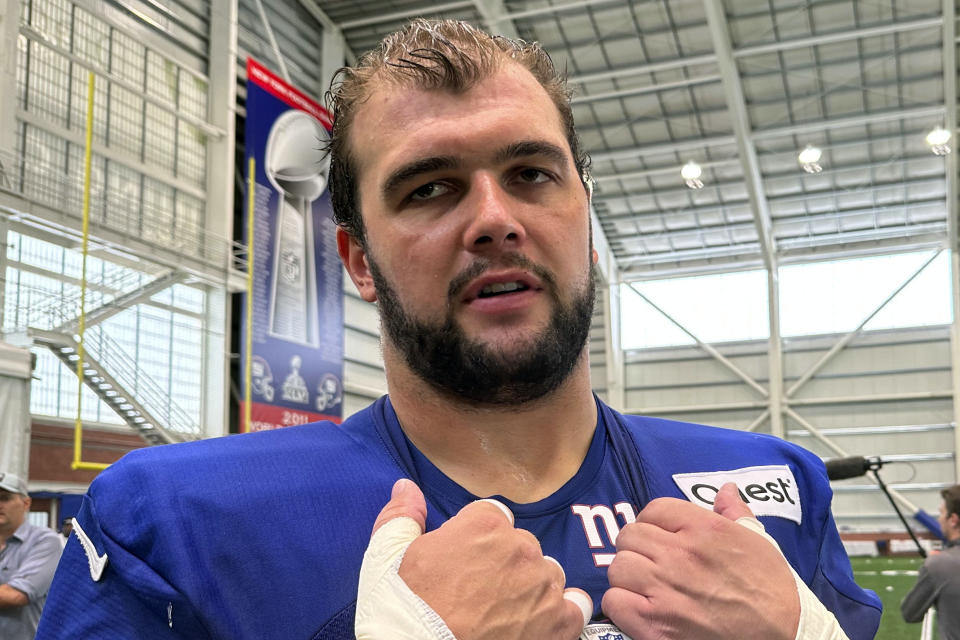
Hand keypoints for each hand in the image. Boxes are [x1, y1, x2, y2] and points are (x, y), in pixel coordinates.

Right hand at [359, 478, 590, 639]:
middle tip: (480, 592)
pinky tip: (540, 623)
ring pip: (547, 574)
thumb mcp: (386, 556)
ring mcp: (542, 585)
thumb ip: (402, 516)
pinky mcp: (558, 622)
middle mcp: (519, 547)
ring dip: (532, 588)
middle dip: (504, 563)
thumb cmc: (402, 609)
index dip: (477, 539)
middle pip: (521, 545)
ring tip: (505, 612)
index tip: (465, 562)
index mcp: (483, 524)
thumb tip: (406, 487)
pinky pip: (574, 606)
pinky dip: (561, 614)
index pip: (493, 517)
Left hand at [603, 483, 800, 639]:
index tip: (660, 536)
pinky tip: (640, 608)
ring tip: (646, 586)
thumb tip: (726, 491)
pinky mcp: (655, 625)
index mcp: (703, 529)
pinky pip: (614, 601)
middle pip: (629, 536)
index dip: (652, 522)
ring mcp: (665, 590)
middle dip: (638, 548)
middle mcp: (680, 555)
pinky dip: (622, 605)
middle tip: (652, 562)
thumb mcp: (758, 541)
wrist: (784, 634)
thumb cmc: (773, 590)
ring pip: (618, 568)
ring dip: (628, 577)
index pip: (653, 509)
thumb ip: (734, 513)